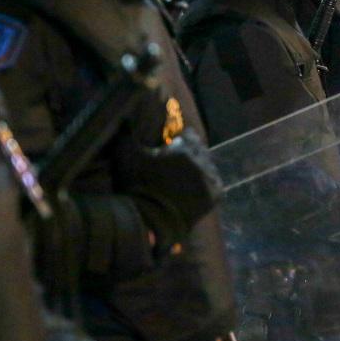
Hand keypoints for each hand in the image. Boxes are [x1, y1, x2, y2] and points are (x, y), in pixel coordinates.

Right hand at [117, 129, 222, 251]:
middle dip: (191, 153)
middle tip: (179, 161)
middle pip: (200, 151)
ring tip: (187, 176)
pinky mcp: (215, 196)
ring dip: (200, 168)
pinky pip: (214, 184)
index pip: (189, 135)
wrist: (151, 222)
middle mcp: (201, 162)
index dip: (181, 139)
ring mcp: (210, 180)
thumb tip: (124, 118)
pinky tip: (197, 187)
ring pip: (208, 167)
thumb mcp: (129, 157)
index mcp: (184, 150)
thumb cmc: (139, 186)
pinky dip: (206, 184)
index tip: (174, 144)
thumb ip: (127, 134)